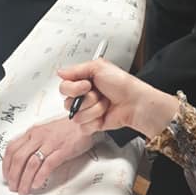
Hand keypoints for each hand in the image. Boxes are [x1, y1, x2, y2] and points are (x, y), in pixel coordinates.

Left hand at [2, 117, 95, 194]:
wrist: (84, 122)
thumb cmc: (66, 128)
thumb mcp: (44, 132)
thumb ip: (33, 143)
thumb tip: (23, 160)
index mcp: (32, 132)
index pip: (11, 149)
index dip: (6, 165)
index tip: (6, 176)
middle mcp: (38, 137)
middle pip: (19, 158)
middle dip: (13, 176)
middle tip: (13, 187)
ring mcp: (50, 144)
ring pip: (31, 164)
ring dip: (25, 180)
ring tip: (23, 190)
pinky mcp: (62, 150)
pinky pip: (47, 165)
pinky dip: (40, 177)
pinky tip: (36, 184)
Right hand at [58, 59, 178, 138]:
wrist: (135, 103)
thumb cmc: (123, 84)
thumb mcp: (99, 67)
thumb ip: (76, 69)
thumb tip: (60, 72)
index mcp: (83, 81)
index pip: (64, 87)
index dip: (73, 88)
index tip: (87, 85)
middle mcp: (84, 96)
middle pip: (67, 103)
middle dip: (86, 99)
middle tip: (99, 94)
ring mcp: (88, 111)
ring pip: (76, 116)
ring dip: (93, 110)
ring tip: (105, 104)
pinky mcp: (92, 124)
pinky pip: (83, 127)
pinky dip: (95, 122)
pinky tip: (104, 115)